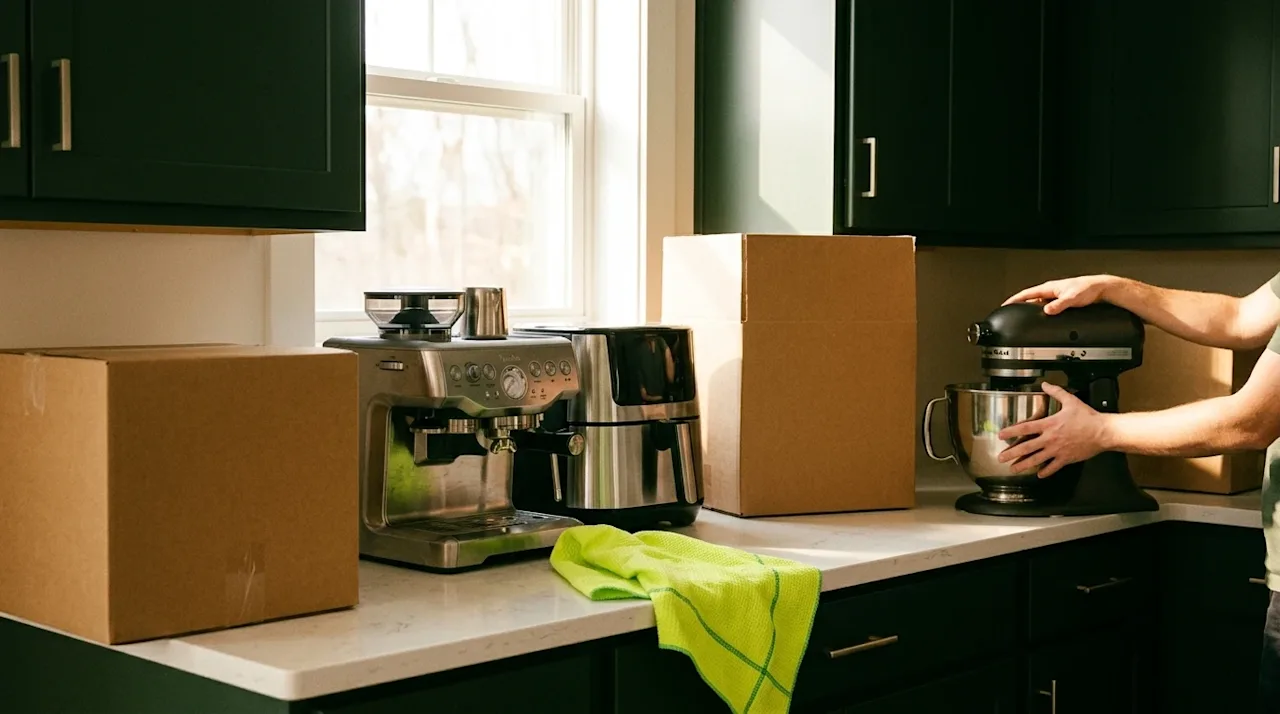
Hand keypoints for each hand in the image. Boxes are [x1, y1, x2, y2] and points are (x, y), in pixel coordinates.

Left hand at [996, 383, 1109, 477]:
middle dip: (1012, 453)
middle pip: (1026, 447)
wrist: (1103, 431)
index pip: (1025, 428)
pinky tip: (1039, 474)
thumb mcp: (1070, 401)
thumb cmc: (1088, 417)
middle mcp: (1050, 438)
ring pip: (1036, 460)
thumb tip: (1045, 384)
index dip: (1011, 431)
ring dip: (1023, 465)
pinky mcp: (1066, 458)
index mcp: (1050, 424)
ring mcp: (1057, 450)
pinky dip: (1045, 472)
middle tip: (1000, 458)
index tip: (1001, 435)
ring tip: (1013, 469)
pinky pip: (1053, 467)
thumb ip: (1056, 392)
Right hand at [1002, 275, 1119, 315]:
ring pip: (1039, 302)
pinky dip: (1043, 311)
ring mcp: (1056, 295)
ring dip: (1032, 308)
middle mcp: (1051, 290)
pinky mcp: (1062, 300)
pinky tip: (1044, 317)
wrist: (1100, 289)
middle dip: (1021, 305)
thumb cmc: (1088, 289)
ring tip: (1026, 316)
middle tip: (1012, 312)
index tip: (1006, 305)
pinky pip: (1047, 306)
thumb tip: (1047, 311)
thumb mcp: (1071, 299)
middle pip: (1031, 299)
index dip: (1015, 299)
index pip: (1027, 293)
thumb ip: (1058, 305)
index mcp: (1050, 288)